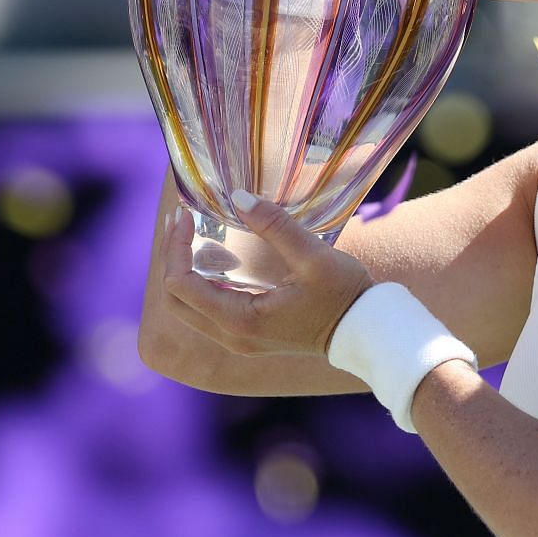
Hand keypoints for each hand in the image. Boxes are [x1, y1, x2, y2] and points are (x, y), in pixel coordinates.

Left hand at [163, 191, 376, 357]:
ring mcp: (239, 340)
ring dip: (183, 271)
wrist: (366, 332)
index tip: (184, 215)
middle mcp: (232, 336)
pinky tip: (211, 256)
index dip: (175, 248)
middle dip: (172, 258)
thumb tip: (237, 196)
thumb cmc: (344, 295)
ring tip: (188, 234)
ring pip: (188, 308)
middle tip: (179, 221)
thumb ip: (275, 226)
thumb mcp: (313, 256)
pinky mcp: (249, 335)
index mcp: (241, 320)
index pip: (182, 286)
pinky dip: (200, 283)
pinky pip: (207, 310)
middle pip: (175, 301)